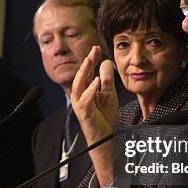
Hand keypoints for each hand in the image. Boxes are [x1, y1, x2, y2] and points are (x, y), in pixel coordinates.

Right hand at [71, 46, 118, 186]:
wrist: (106, 139)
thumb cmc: (105, 117)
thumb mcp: (109, 95)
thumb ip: (107, 80)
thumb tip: (105, 62)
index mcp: (87, 91)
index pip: (87, 72)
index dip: (91, 60)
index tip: (96, 48)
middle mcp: (81, 96)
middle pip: (81, 76)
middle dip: (87, 62)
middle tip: (93, 49)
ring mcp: (81, 106)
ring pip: (79, 86)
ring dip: (85, 72)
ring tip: (91, 60)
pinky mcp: (85, 115)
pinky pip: (85, 101)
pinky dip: (91, 90)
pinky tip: (97, 81)